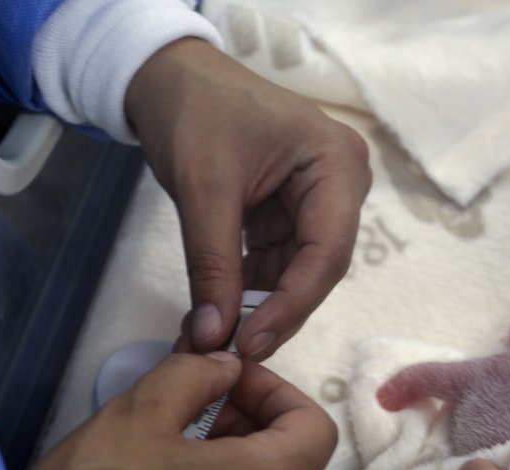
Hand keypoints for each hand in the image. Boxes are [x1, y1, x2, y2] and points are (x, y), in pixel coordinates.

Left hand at [125, 38, 371, 358]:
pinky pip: (277, 262)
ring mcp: (319, 200)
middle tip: (233, 353)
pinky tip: (217, 316)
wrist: (169, 75)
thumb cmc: (193, 109)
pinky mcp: (292, 213)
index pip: (326, 253)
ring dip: (257, 307)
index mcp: (336, 165)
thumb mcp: (202, 188)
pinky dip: (246, 289)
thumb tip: (214, 337)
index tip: (251, 343)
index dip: (291, 305)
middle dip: (274, 312)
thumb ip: (212, 265)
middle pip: (317, 268)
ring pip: (296, 273)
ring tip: (216, 341)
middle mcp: (340, 184)